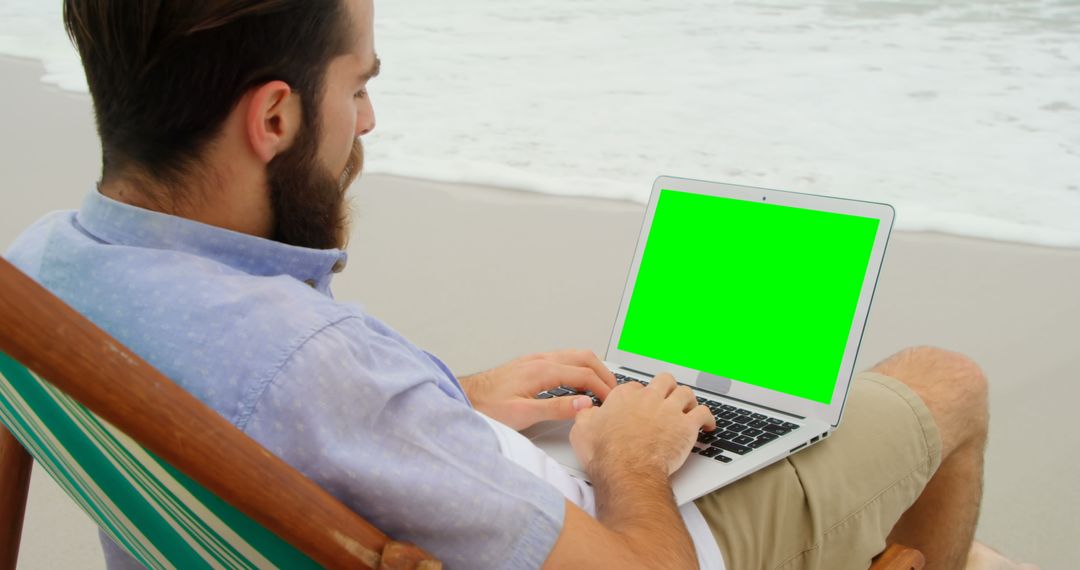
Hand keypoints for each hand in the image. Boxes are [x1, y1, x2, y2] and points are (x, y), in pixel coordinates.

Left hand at [459, 349, 617, 430]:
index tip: (612, 402)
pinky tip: (577, 382)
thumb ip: (555, 408)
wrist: (465, 397)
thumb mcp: (523, 414)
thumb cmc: (487, 406)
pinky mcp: (530, 364)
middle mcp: (540, 360)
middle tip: (614, 392)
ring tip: (601, 386)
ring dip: (592, 368)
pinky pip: (563, 359)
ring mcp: (536, 360)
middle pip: (585, 358)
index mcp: (542, 370)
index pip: (585, 375)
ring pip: (574, 355)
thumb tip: (584, 404)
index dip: (603, 389)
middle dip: (604, 374)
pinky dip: (578, 368)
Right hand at [569, 373, 715, 475]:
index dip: (639, 396)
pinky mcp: (686, 426)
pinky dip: (708, 418)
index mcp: (624, 396)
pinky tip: (708, 424)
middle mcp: (648, 397)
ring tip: (689, 406)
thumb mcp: (581, 431)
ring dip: (688, 399)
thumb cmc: (605, 455)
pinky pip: (703, 413)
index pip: (635, 386)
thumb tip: (585, 410)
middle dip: (667, 387)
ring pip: (686, 392)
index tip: (640, 404)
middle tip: (667, 396)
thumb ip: (584, 416)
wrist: (627, 472)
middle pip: (664, 381)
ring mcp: (669, 410)